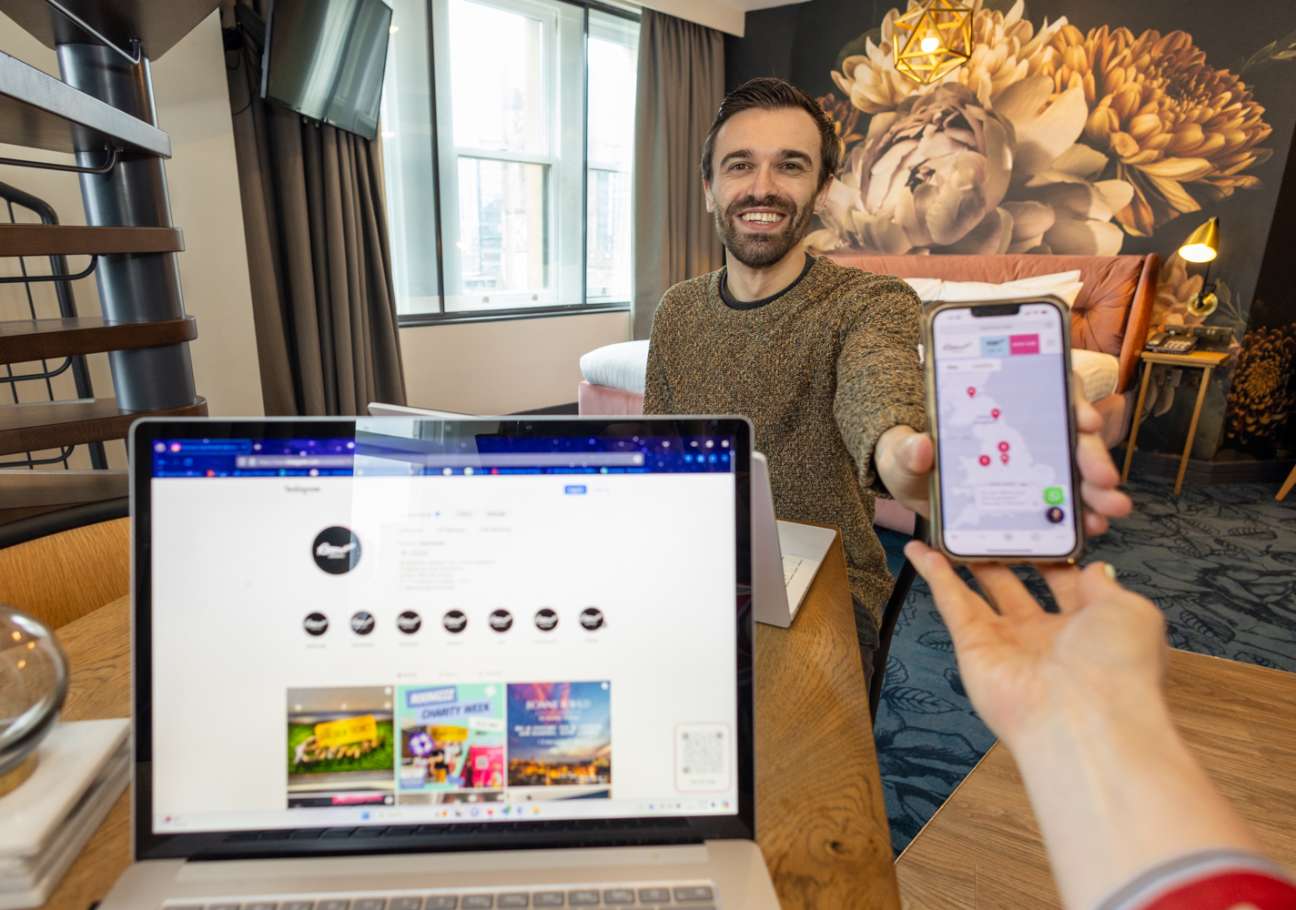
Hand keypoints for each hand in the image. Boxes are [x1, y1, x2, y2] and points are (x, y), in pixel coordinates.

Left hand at [874, 376, 1133, 535]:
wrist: (911, 488)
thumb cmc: (909, 457)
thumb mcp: (901, 451)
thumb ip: (907, 449)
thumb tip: (920, 446)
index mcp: (998, 401)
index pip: (1046, 384)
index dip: (1071, 398)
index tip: (1082, 420)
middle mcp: (1026, 426)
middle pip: (1070, 431)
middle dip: (1092, 454)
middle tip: (1104, 479)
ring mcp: (1033, 459)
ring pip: (1076, 466)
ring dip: (1097, 487)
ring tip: (1109, 509)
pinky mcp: (1033, 491)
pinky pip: (1064, 499)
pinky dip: (1080, 512)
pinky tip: (1091, 526)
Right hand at [904, 540, 1167, 749]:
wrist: (1086, 720)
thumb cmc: (1119, 667)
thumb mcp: (1132, 613)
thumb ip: (1108, 587)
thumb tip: (1095, 569)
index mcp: (1087, 631)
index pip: (1066, 585)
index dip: (1053, 556)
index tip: (1039, 523)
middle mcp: (1045, 639)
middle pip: (1017, 588)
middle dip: (1005, 556)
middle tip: (990, 522)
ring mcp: (1007, 644)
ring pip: (979, 594)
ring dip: (964, 563)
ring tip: (950, 530)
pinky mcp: (973, 649)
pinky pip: (952, 604)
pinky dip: (934, 575)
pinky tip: (919, 549)